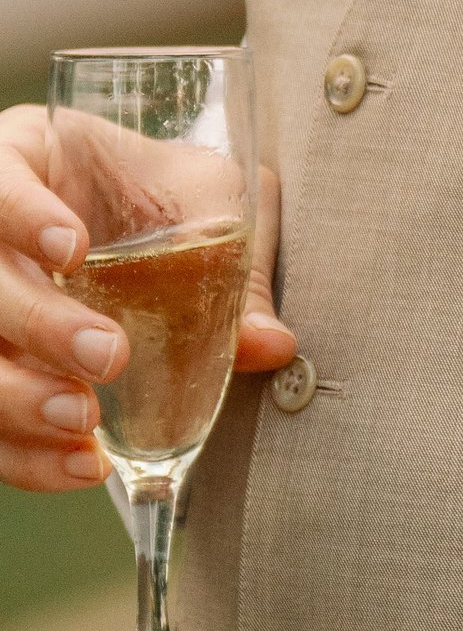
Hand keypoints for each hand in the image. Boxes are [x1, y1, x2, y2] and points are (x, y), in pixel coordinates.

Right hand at [0, 105, 293, 493]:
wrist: (146, 214)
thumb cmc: (160, 189)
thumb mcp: (204, 200)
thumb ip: (233, 263)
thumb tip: (270, 345)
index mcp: (17, 164)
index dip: (22, 217)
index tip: (73, 247)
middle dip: (38, 324)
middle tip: (107, 355)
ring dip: (20, 399)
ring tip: (82, 422)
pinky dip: (27, 456)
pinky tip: (81, 466)